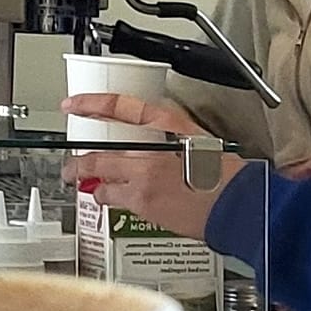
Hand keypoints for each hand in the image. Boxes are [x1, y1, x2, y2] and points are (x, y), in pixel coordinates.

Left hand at [62, 95, 245, 241]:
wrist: (239, 206)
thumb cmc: (229, 178)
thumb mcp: (201, 142)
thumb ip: (174, 134)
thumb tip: (152, 136)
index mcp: (171, 127)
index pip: (124, 108)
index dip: (93, 104)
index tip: (73, 104)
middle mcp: (153, 151)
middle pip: (101, 154)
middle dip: (79, 163)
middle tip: (71, 167)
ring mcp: (146, 178)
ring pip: (102, 180)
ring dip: (93, 185)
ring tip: (88, 186)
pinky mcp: (145, 203)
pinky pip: (115, 200)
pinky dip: (109, 199)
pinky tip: (110, 200)